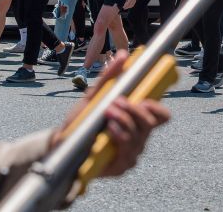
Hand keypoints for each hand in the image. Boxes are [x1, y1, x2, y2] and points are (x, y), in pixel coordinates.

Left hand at [49, 50, 169, 176]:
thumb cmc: (82, 120)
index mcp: (136, 120)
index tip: (144, 98)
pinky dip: (119, 136)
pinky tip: (109, 129)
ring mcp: (131, 153)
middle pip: (150, 123)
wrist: (61, 144)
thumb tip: (123, 55)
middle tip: (117, 101)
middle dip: (135, 110)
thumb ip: (109, 77)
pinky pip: (127, 151)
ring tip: (108, 112)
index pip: (161, 116)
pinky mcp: (121, 167)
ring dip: (124, 120)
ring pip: (139, 136)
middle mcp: (138, 137)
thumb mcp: (94, 96)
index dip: (158, 107)